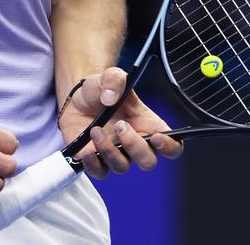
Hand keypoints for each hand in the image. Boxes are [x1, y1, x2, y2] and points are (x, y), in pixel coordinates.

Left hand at [57, 67, 183, 179]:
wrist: (77, 97)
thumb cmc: (101, 89)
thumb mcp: (110, 76)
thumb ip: (115, 80)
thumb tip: (110, 98)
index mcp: (148, 125)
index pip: (172, 145)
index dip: (170, 147)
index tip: (157, 137)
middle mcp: (135, 143)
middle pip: (148, 161)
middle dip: (135, 146)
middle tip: (120, 126)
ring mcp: (116, 154)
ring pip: (122, 167)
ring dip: (109, 150)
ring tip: (96, 130)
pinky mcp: (97, 161)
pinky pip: (99, 172)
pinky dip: (93, 165)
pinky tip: (87, 151)